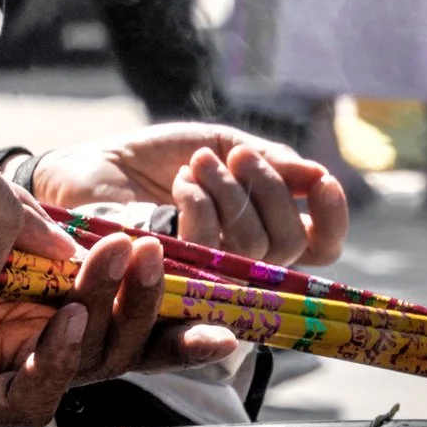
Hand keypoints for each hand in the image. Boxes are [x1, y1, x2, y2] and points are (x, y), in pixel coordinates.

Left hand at [0, 233, 238, 426]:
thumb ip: (48, 237)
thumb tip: (119, 237)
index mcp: (48, 314)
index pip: (128, 328)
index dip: (178, 327)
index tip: (232, 319)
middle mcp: (32, 354)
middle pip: (118, 350)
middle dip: (147, 306)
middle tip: (157, 257)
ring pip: (82, 369)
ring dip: (106, 318)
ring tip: (116, 270)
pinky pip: (28, 396)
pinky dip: (53, 359)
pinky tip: (63, 322)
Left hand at [31, 124, 348, 265]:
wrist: (94, 165)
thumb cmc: (157, 161)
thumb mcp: (221, 146)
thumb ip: (270, 161)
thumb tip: (317, 175)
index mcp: (266, 231)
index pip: (322, 245)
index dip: (332, 218)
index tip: (321, 181)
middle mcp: (246, 264)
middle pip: (291, 243)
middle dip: (270, 189)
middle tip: (237, 157)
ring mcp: (211, 277)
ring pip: (255, 246)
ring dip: (231, 192)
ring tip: (197, 165)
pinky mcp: (175, 280)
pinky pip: (213, 246)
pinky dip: (202, 202)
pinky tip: (181, 182)